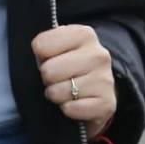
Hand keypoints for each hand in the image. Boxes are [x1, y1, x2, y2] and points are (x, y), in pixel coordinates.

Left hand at [32, 24, 115, 138]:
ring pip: (57, 92)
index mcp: (84, 34)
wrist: (98, 89)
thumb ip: (46, 45)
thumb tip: (37, 54)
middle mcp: (98, 55)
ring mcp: (105, 80)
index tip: (50, 58)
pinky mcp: (107, 104)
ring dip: (56, 95)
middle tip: (57, 78)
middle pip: (48, 70)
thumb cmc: (70, 66)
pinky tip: (75, 102)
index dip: (40, 56)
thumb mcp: (59, 46)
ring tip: (66, 91)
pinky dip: (67, 109)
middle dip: (47, 78)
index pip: (41, 45)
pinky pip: (70, 109)